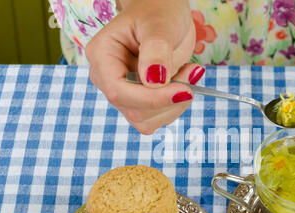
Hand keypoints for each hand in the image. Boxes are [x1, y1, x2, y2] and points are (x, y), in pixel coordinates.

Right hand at [86, 0, 203, 134]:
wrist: (164, 14)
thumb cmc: (158, 10)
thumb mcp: (160, 24)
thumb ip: (156, 50)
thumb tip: (154, 81)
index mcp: (102, 56)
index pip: (118, 92)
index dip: (152, 98)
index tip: (184, 91)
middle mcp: (108, 78)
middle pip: (134, 111)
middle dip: (168, 99)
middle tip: (192, 72)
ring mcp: (124, 92)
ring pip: (147, 121)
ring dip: (175, 103)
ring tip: (189, 72)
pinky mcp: (140, 101)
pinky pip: (158, 117)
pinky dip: (177, 104)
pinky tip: (184, 80)